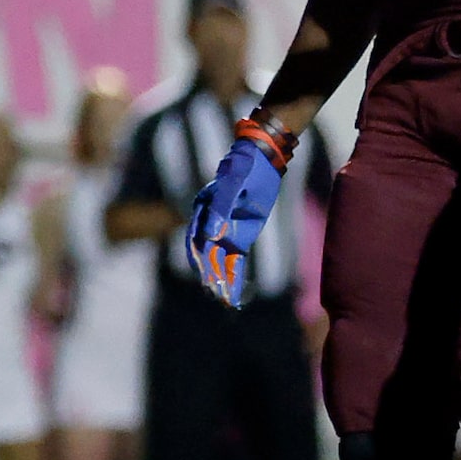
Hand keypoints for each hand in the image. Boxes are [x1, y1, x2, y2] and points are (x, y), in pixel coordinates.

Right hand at [184, 116, 295, 307]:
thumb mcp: (235, 183)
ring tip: (225, 300)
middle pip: (206, 254)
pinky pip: (234, 260)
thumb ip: (221, 208)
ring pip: (219, 261)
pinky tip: (234, 294)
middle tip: (217, 294)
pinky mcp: (239, 236)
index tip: (208, 278)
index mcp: (203, 210)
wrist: (262, 160)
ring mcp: (224, 231)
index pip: (198, 240)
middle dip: (211, 275)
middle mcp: (210, 223)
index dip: (201, 260)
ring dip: (221, 280)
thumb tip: (212, 236)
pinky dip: (234, 276)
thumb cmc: (246, 167)